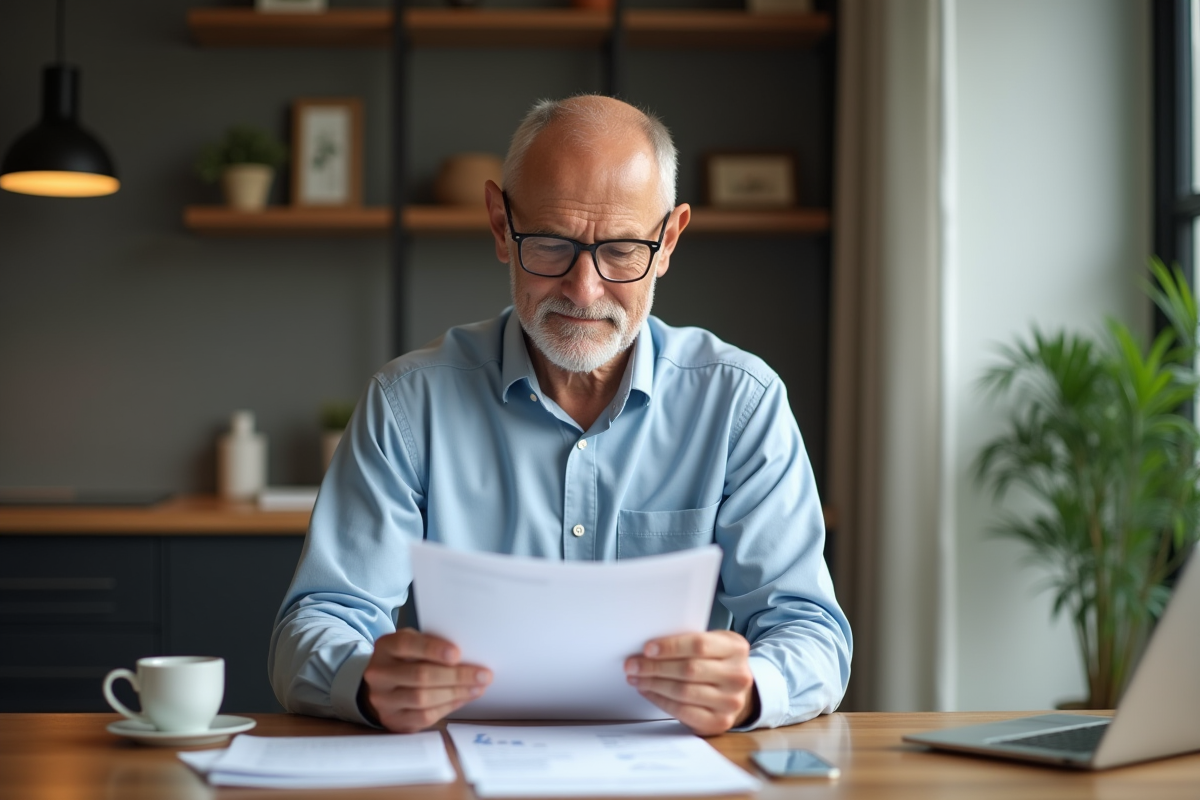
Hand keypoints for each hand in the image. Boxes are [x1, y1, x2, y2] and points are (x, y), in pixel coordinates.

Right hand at [359, 628, 491, 732]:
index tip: (458, 654)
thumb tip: (469, 655)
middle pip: (420, 675)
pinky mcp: (393, 720)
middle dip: (456, 676)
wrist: (384, 685)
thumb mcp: (414, 643)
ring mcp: (383, 700)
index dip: (433, 649)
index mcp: (385, 647)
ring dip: (456, 693)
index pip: (407, 645)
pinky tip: (464, 698)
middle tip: (483, 675)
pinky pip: (424, 716)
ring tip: (478, 687)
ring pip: (423, 698)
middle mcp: (379, 673)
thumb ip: (433, 645)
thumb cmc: (407, 659)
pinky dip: (448, 707)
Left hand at [624, 630, 756, 735]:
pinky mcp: (719, 721)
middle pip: (689, 669)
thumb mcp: (713, 644)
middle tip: (632, 665)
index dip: (670, 647)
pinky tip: (648, 691)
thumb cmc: (716, 662)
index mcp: (736, 648)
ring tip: (636, 678)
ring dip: (654, 684)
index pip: (699, 645)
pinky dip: (660, 700)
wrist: (736, 691)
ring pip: (683, 692)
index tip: (647, 649)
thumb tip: (649, 647)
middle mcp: (738, 676)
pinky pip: (683, 711)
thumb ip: (689, 642)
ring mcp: (731, 701)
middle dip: (655, 667)